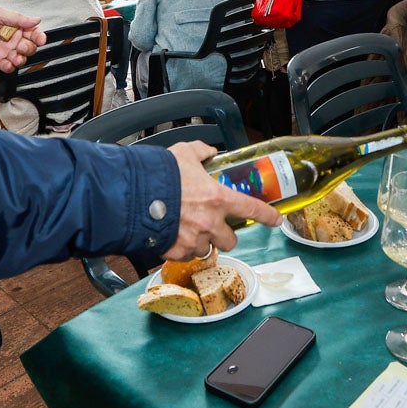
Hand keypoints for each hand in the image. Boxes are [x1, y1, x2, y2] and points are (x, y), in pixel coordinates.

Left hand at [0, 5, 43, 70]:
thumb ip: (18, 18)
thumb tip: (36, 19)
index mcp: (14, 26)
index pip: (32, 32)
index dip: (38, 36)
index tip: (40, 39)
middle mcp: (12, 39)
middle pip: (29, 47)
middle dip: (28, 48)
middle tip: (21, 46)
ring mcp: (4, 50)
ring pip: (21, 58)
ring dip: (20, 59)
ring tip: (15, 56)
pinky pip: (8, 67)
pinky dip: (9, 66)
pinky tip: (6, 62)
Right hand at [162, 141, 282, 260]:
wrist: (131, 196)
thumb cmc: (158, 175)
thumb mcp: (183, 153)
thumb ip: (201, 152)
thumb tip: (208, 151)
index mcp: (217, 198)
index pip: (251, 209)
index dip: (267, 216)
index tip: (275, 219)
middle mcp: (209, 223)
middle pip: (231, 240)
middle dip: (225, 235)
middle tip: (215, 226)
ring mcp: (193, 239)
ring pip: (208, 249)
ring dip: (203, 242)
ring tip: (188, 230)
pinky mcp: (176, 251)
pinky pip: (186, 255)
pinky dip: (183, 249)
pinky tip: (174, 236)